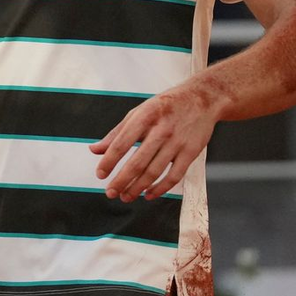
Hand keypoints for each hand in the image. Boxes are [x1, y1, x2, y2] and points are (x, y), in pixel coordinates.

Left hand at [89, 85, 222, 201]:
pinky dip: (160, 188)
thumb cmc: (165, 106)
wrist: (201, 99)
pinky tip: (149, 194)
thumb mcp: (138, 112)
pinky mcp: (191, 152)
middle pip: (137, 162)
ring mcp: (177, 142)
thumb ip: (116, 133)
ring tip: (126, 196)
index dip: (109, 161)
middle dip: (121, 181)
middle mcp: (161, 130)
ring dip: (138, 188)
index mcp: (144, 118)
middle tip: (111, 192)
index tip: (100, 174)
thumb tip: (94, 150)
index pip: (121, 144)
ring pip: (154, 172)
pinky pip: (174, 176)